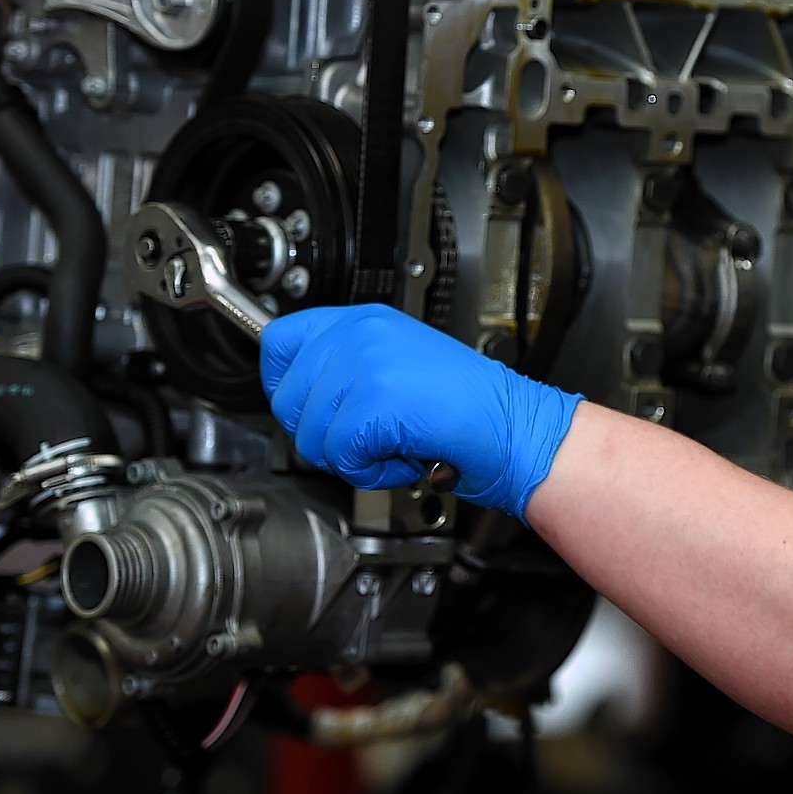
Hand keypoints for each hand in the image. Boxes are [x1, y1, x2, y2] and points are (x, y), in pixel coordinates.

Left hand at [259, 304, 580, 516]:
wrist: (513, 426)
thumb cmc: (468, 408)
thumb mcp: (400, 363)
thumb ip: (349, 366)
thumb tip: (299, 393)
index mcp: (364, 320)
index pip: (279, 339)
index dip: (285, 383)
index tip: (306, 406)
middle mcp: (360, 334)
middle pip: (287, 399)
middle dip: (322, 434)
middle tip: (367, 436)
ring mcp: (366, 364)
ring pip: (310, 435)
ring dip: (350, 457)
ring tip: (393, 444)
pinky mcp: (374, 401)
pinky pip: (340, 456)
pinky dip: (371, 472)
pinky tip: (404, 456)